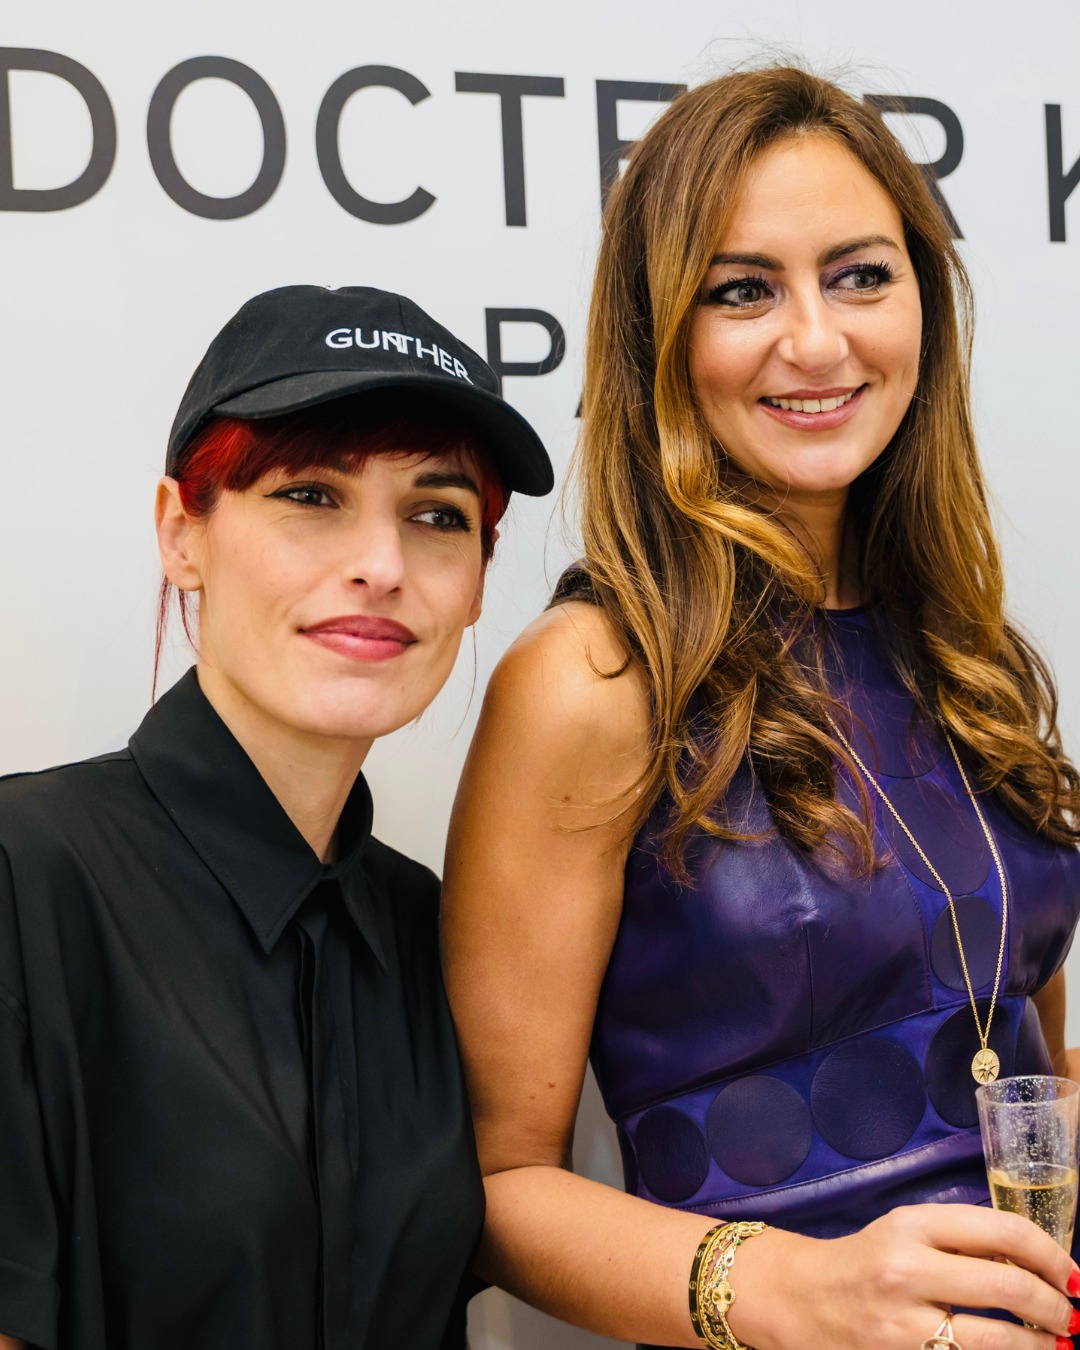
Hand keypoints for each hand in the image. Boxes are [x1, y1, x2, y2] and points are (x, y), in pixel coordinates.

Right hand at [733, 1204, 1078, 1349]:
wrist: (801, 1298)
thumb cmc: (865, 1261)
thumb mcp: (906, 1233)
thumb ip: (961, 1242)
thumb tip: (1038, 1267)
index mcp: (913, 1224)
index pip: (1003, 1232)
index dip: (1051, 1255)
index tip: (1073, 1275)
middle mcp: (907, 1268)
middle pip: (1008, 1288)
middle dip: (1055, 1308)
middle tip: (1072, 1318)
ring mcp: (902, 1323)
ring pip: (997, 1341)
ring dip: (1040, 1346)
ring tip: (1054, 1344)